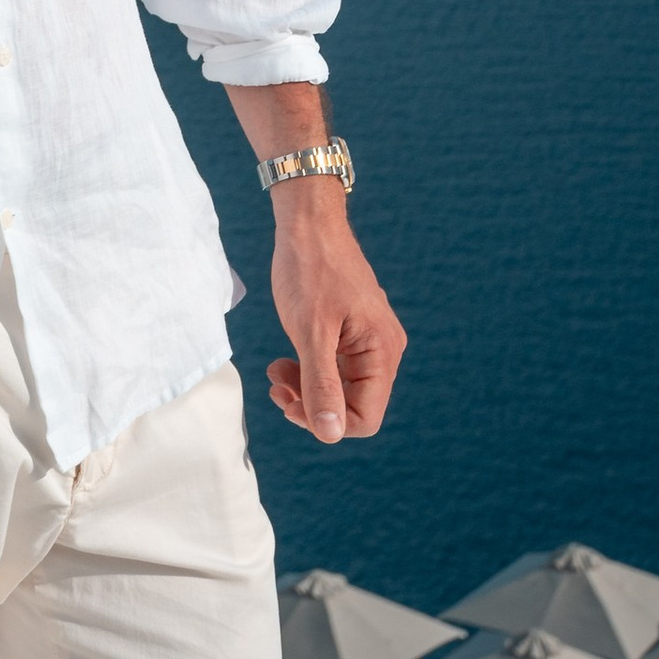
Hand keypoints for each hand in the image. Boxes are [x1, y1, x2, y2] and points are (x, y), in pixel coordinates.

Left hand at [265, 193, 404, 444]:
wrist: (307, 222)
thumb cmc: (310, 270)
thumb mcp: (310, 332)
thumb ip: (321, 385)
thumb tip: (330, 435)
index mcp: (382, 353)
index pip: (366, 418)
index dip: (327, 423)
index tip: (289, 405)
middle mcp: (382, 351)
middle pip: (352, 405)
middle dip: (311, 403)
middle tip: (275, 388)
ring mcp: (367, 341)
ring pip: (340, 387)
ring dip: (305, 387)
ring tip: (275, 371)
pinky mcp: (351, 332)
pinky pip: (334, 366)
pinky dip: (308, 369)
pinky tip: (285, 360)